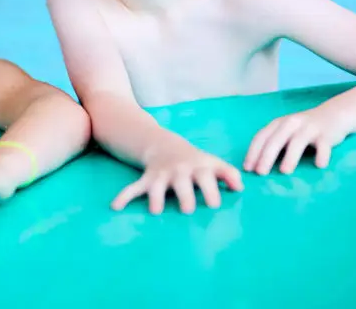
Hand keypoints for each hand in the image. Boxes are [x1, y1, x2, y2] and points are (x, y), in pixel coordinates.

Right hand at [112, 134, 243, 213]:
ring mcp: (161, 175)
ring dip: (156, 197)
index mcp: (198, 168)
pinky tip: (115, 207)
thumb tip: (240, 188)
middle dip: (184, 196)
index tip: (214, 205)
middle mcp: (179, 171)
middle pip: (182, 184)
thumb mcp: (213, 163)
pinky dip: (123, 196)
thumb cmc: (196, 161)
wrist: (165, 145)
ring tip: (156, 210)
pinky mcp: (147, 180)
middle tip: (187, 209)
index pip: (207, 178)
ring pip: (157, 187)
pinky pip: (133, 188)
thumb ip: (229, 174)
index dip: (211, 191)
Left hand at [244, 107, 349, 175]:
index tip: (247, 168)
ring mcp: (309, 128)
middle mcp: (291, 123)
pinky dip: (322, 154)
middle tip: (260, 173)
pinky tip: (319, 165)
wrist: (333, 114)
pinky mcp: (326, 134)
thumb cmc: (303, 129)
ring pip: (298, 141)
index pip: (261, 137)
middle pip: (276, 139)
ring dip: (290, 156)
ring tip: (284, 171)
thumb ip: (273, 144)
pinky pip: (324, 145)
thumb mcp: (285, 132)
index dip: (253, 152)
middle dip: (266, 156)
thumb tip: (256, 167)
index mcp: (278, 124)